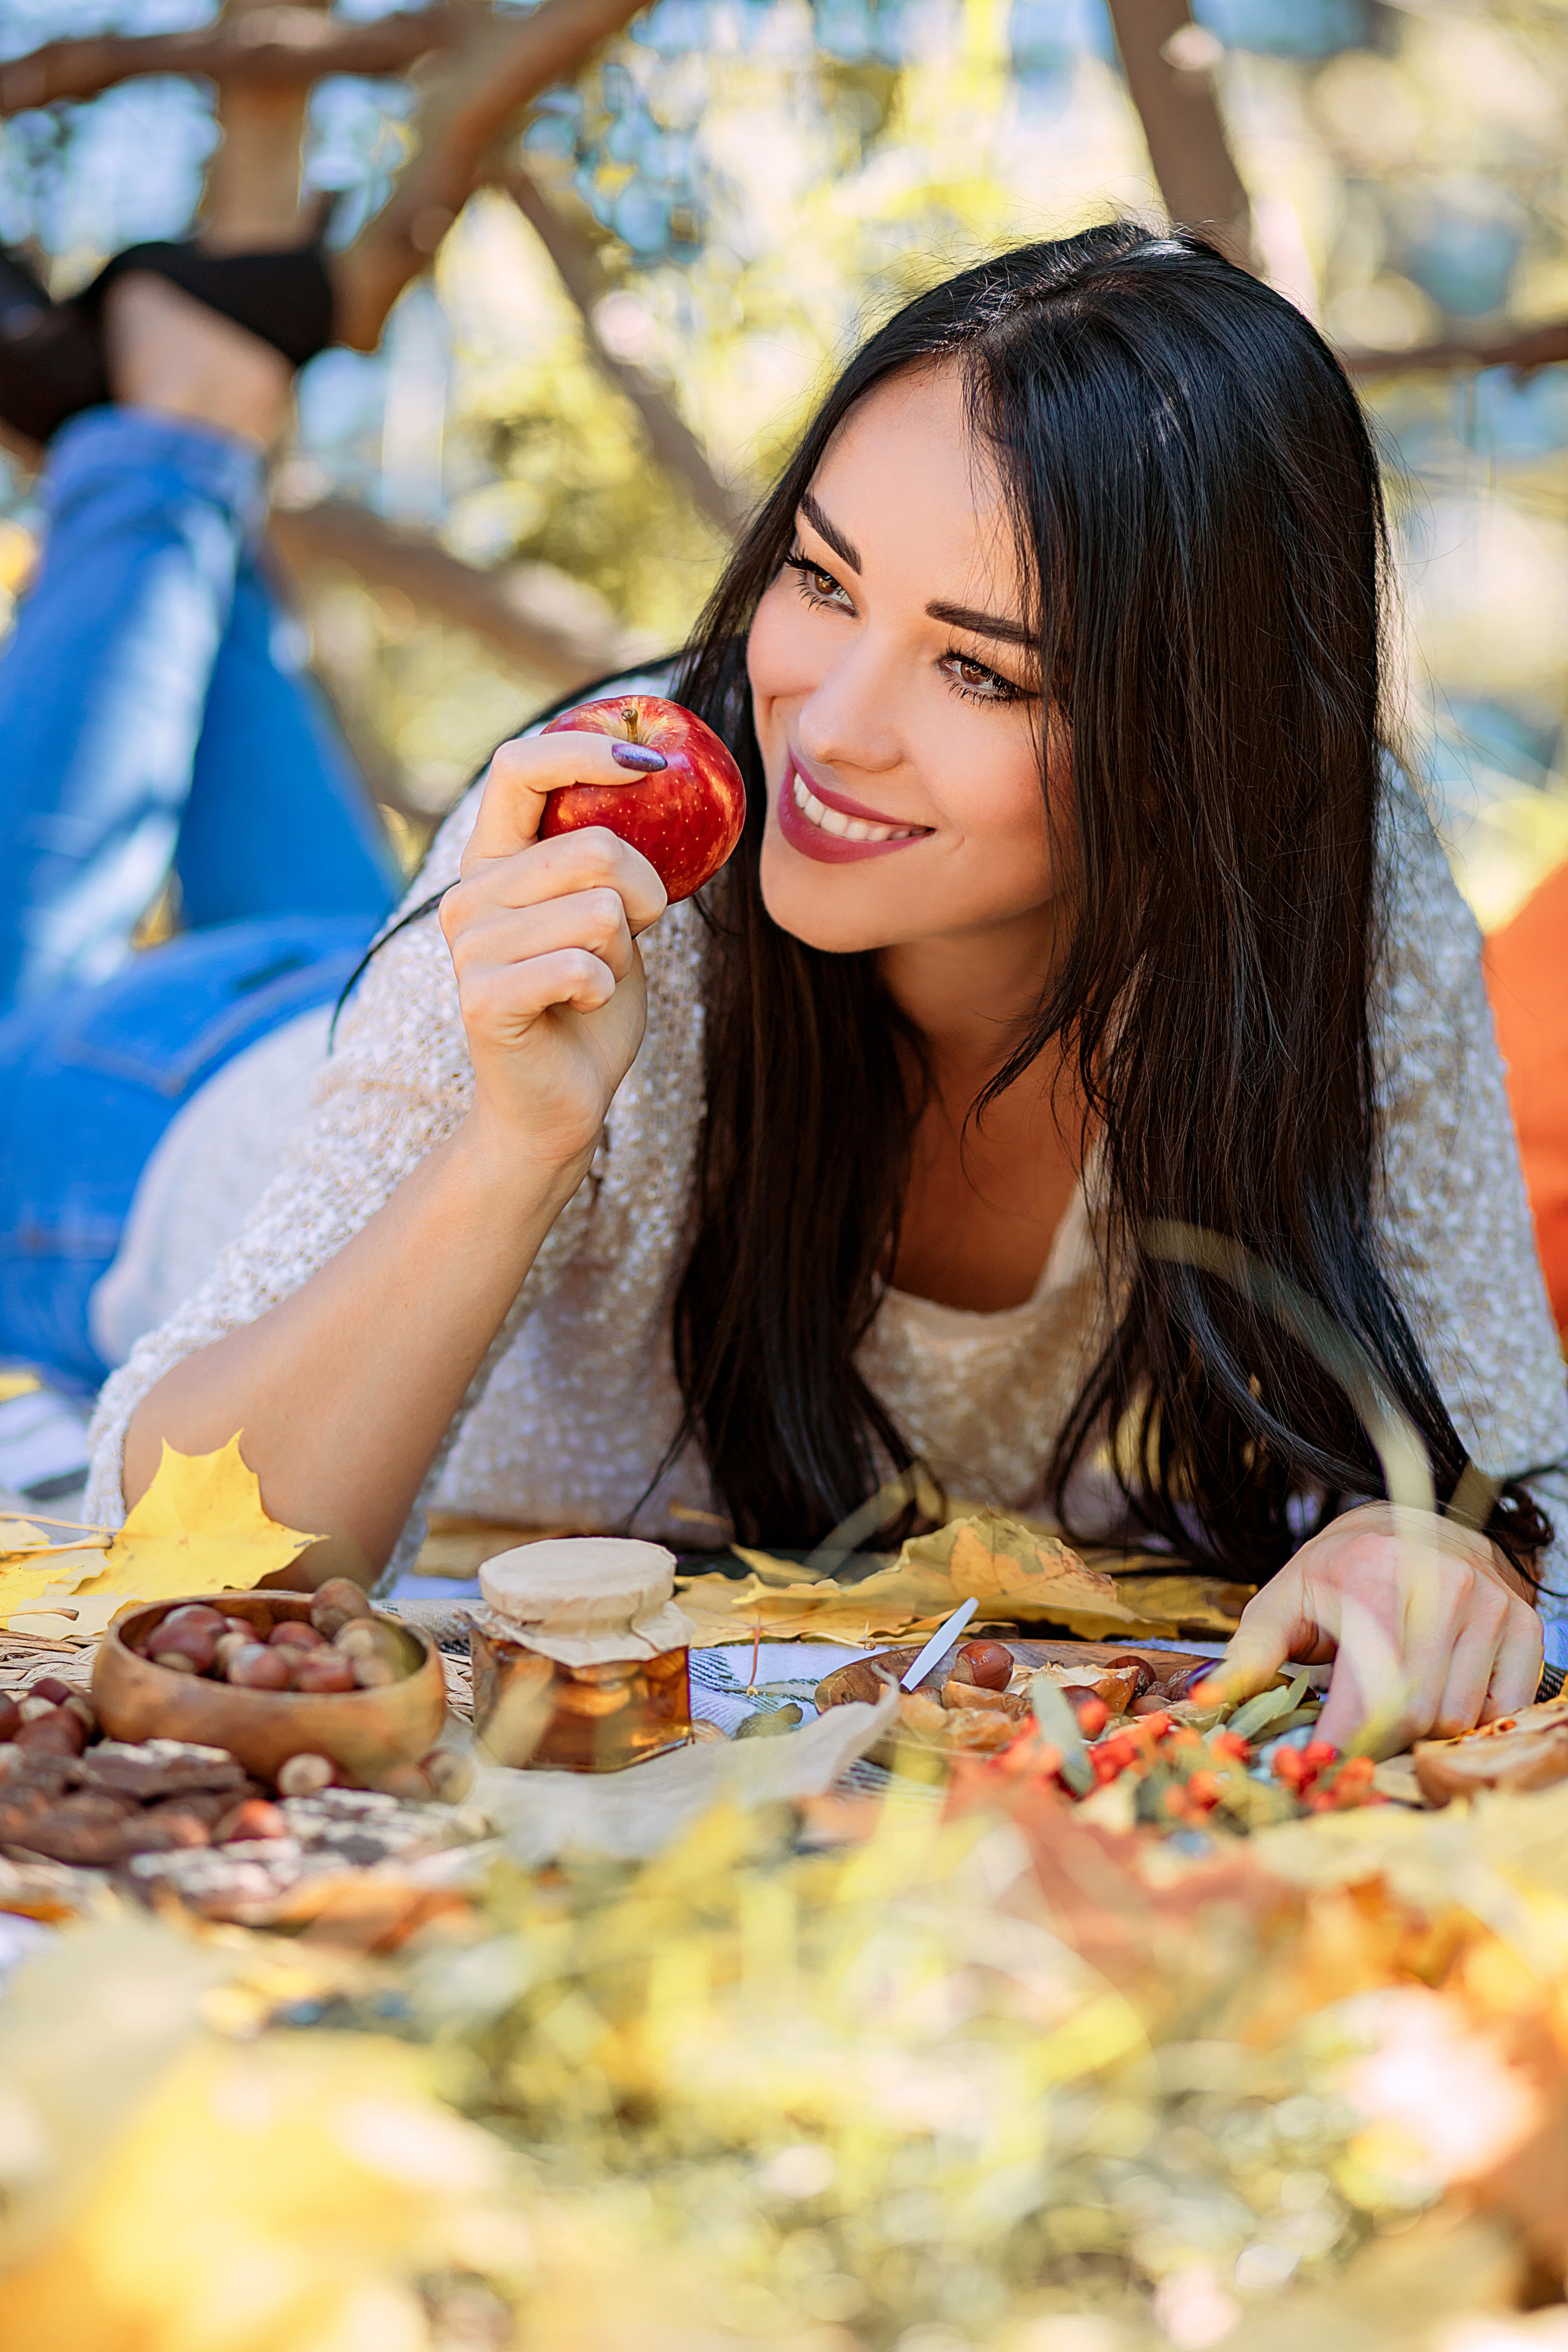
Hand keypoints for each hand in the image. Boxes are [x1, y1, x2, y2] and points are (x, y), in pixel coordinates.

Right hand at [441, 733, 667, 1171]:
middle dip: (644, 895)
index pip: (521, 765)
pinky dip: (603, 992)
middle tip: (628, 939)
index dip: (586, 751)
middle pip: (593, 848)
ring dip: (622, 953)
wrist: (555, 1105)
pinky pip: (583, 966)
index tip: (651, 765)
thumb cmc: (588, 1004)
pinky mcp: (482, 996)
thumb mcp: (611, 916)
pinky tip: (577, 1009)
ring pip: (599, 910)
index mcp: (493, 860)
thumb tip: (656, 773)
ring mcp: (469, 945)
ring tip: (590, 981)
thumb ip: (611, 858)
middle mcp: (468, 893)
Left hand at [1199, 1503, 1542, 1755]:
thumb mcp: (1283, 1600)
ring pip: (1458, 1716)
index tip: (1321, 1765)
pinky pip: (1500, 1708)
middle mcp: (1442, 1584)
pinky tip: (1437, 1688)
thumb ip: (1249, 1654)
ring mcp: (1490, 1604)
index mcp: (1375, 1574)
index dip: (1344, 1737)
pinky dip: (1468, 1718)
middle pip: (1416, 1710)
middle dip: (1379, 1737)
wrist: (1409, 1523)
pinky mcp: (1523, 1624)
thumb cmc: (1339, 1571)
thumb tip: (1206, 1699)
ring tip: (1393, 1697)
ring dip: (1422, 1729)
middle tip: (1354, 1733)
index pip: (1369, 1684)